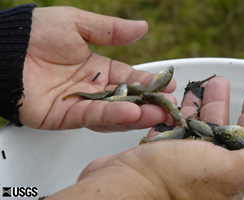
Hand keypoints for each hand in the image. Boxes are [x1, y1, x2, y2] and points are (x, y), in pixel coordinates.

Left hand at [19, 7, 175, 130]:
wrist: (5, 50)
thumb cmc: (37, 32)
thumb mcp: (79, 23)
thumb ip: (111, 30)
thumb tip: (143, 27)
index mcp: (98, 67)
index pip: (129, 76)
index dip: (149, 81)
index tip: (168, 84)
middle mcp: (93, 87)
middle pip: (126, 98)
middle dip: (149, 103)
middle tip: (170, 106)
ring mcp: (81, 102)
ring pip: (114, 111)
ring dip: (137, 114)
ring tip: (158, 114)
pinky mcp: (66, 116)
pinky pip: (93, 116)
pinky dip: (113, 115)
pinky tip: (132, 113)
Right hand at [46, 77, 243, 199]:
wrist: (124, 187)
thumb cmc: (174, 179)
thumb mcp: (226, 171)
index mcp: (223, 173)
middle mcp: (201, 167)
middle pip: (217, 127)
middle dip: (221, 102)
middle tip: (220, 81)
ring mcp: (177, 158)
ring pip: (192, 124)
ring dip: (198, 103)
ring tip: (201, 84)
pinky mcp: (156, 151)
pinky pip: (169, 126)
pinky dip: (174, 112)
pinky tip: (174, 99)